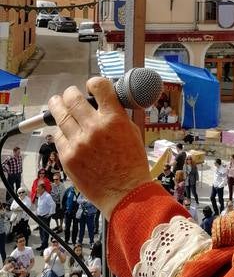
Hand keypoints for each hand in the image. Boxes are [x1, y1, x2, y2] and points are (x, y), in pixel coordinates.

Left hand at [48, 77, 151, 219]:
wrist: (124, 193)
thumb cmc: (132, 164)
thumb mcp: (132, 132)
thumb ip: (116, 115)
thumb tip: (103, 103)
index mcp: (114, 118)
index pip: (99, 86)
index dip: (94, 83)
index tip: (92, 86)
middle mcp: (94, 127)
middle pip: (73, 98)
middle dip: (70, 93)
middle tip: (70, 94)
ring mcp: (78, 142)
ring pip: (60, 115)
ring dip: (58, 106)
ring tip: (56, 103)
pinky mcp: (67, 157)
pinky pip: (57, 136)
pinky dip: (60, 131)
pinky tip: (63, 130)